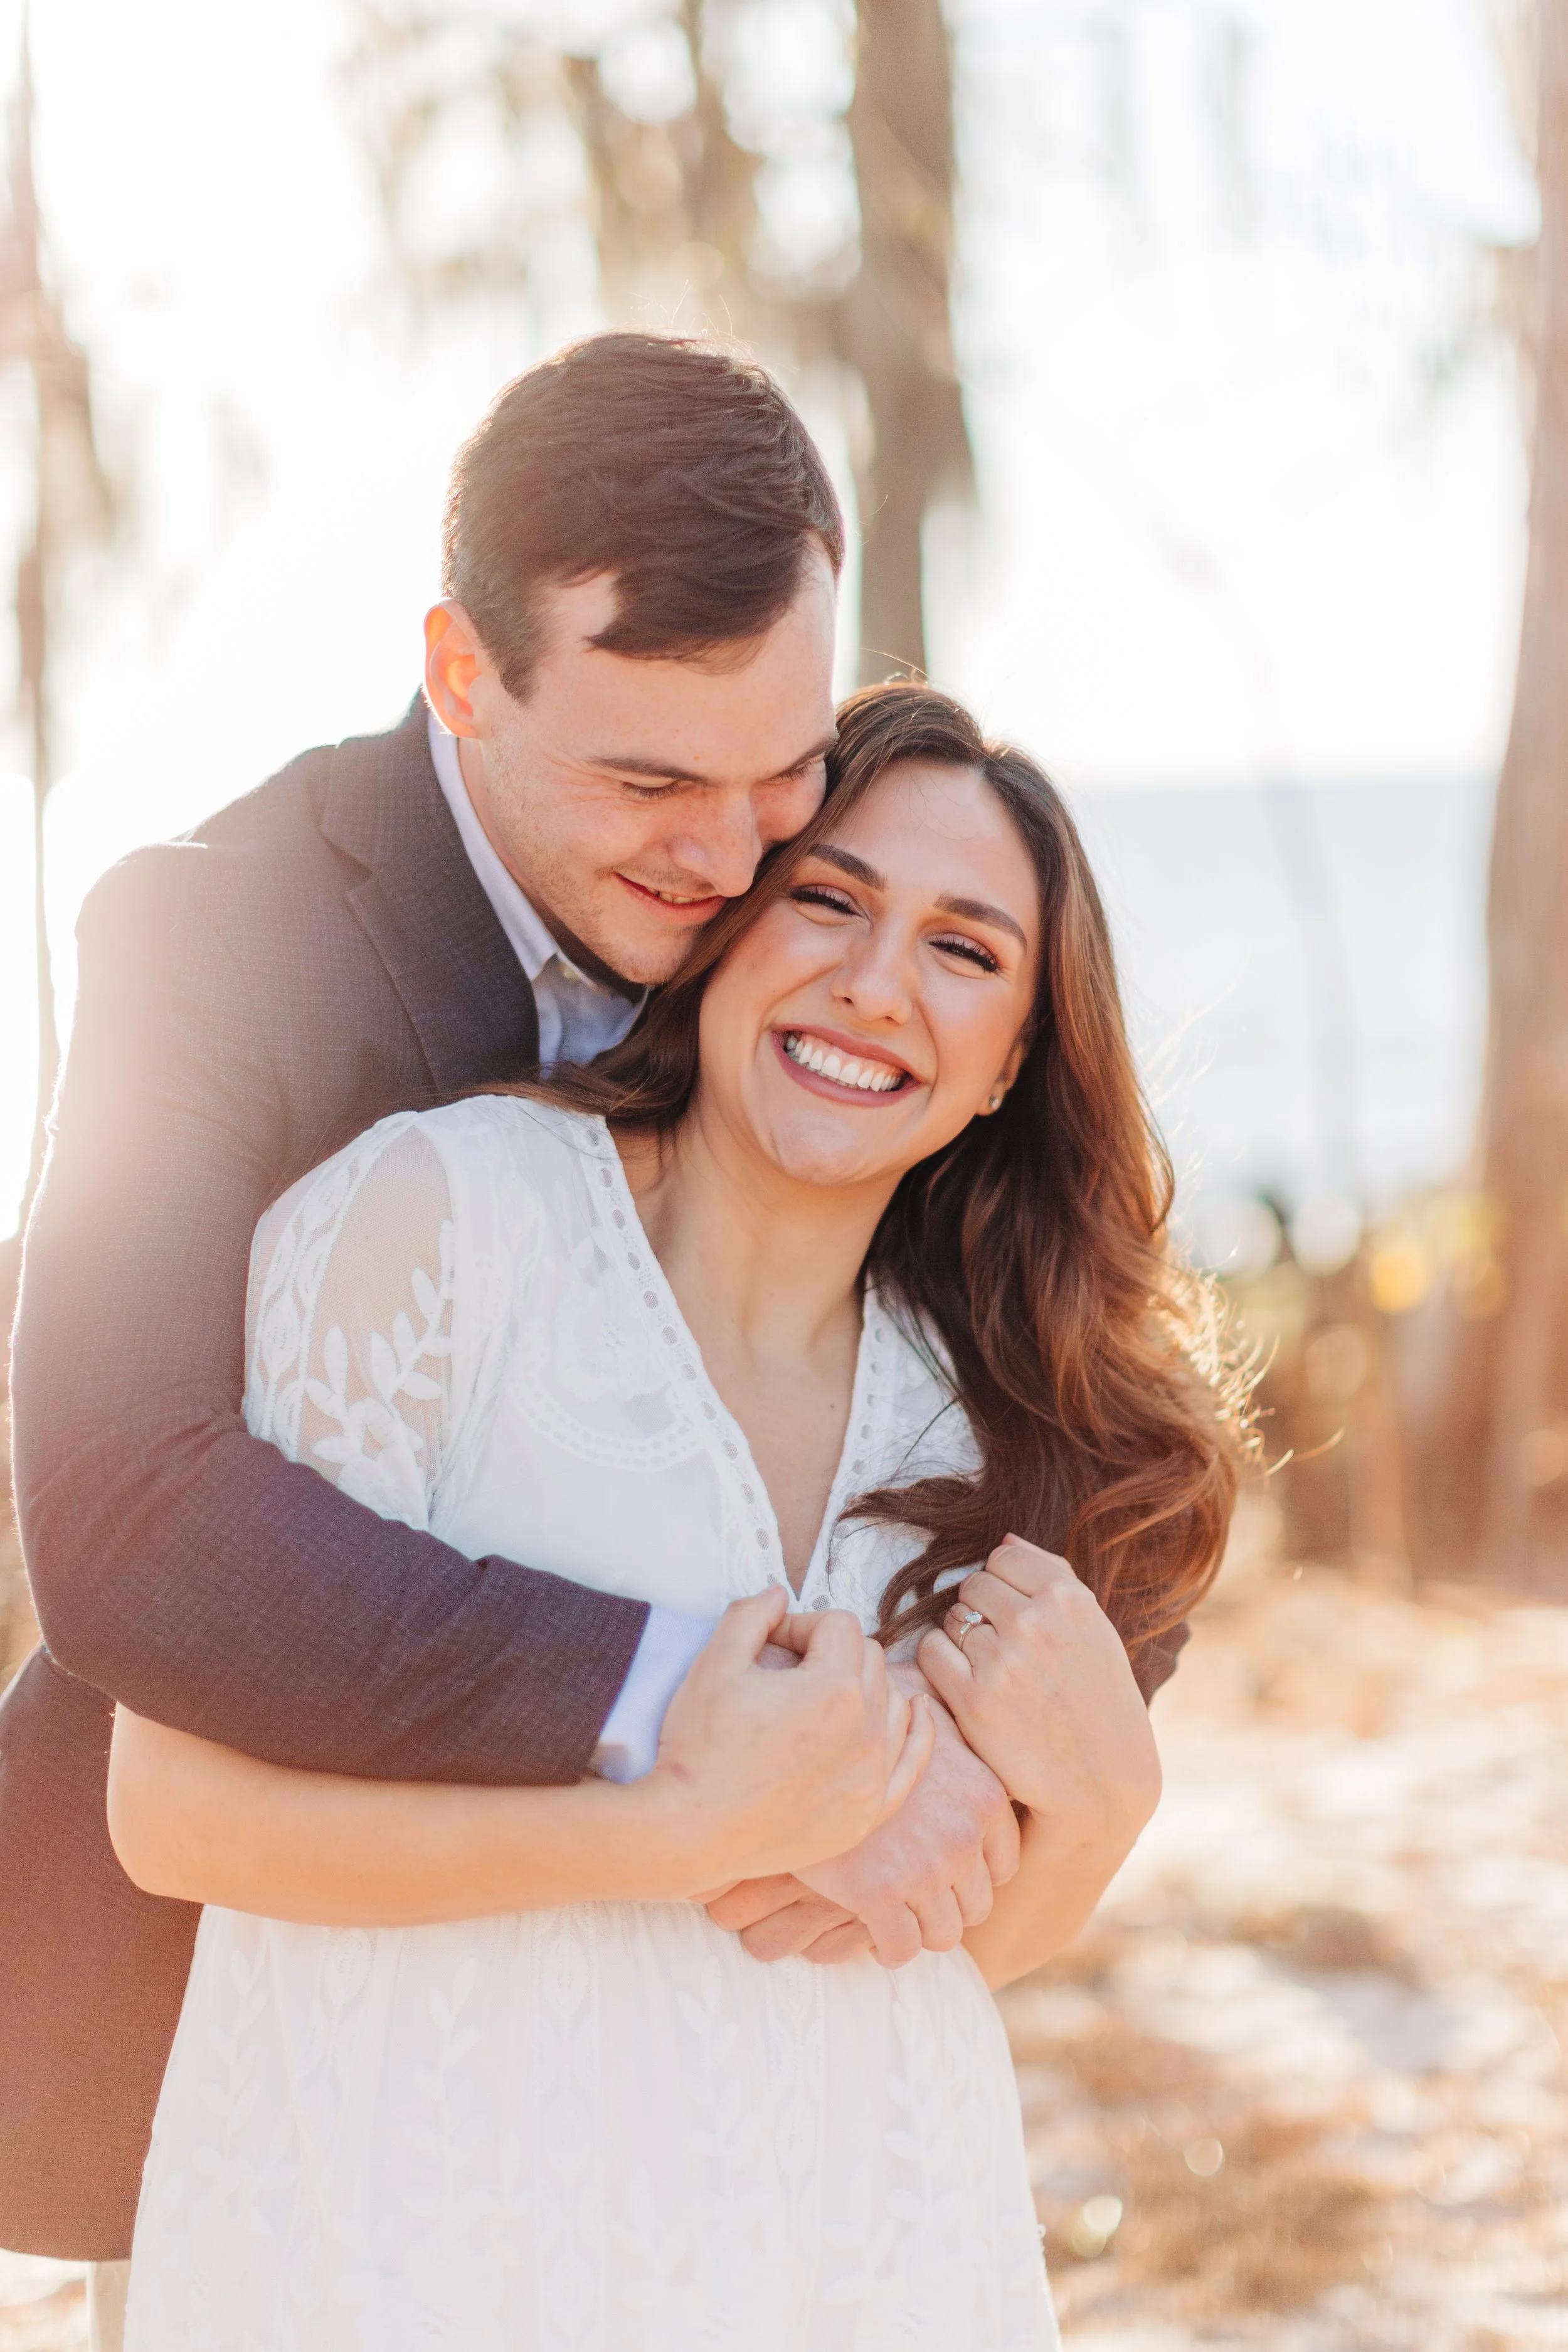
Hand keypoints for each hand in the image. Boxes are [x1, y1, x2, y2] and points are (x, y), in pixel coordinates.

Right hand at [650, 1589, 934, 1890]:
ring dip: (865, 1688)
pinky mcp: (868, 1813)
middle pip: (870, 1659)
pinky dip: (917, 1733)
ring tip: (824, 1696)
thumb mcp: (715, 1663)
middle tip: (787, 1671)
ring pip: (894, 1703)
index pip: (839, 1625)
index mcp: (834, 1688)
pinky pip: (912, 1763)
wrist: (690, 1831)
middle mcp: (866, 1730)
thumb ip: (751, 1614)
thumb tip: (778, 1594)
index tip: (770, 1643)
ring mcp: (872, 1776)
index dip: (800, 1625)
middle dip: (831, 1653)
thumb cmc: (699, 1750)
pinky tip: (916, 1712)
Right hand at [704, 1662, 1019, 1967]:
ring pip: (944, 1935)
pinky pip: (900, 1949)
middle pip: (978, 1905)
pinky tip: (871, 1931)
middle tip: (915, 1897)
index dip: (974, 1874)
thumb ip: (947, 1738)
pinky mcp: (878, 1895)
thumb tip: (949, 1731)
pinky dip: (888, 1948)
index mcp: (985, 1795)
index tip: (946, 1873)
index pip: (1005, 1865)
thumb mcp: (917, 1720)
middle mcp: (964, 1835)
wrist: (799, 1740)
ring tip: (894, 1916)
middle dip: (947, 1906)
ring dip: (920, 1931)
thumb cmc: (858, 1725)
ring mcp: (924, 1868)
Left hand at [919, 1537, 1160, 1846]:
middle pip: (973, 1585)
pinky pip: (931, 1652)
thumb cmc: (1099, 1700)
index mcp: (1069, 1599)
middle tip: (1004, 1647)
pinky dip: (941, 1664)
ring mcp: (1003, 1662)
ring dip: (962, 1640)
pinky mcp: (974, 1701)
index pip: (1003, 1556)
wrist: (1101, 1782)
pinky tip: (967, 1683)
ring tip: (994, 1671)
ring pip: (951, 1620)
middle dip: (982, 1611)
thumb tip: (1005, 1540)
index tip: (1016, 1612)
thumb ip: (1053, 1577)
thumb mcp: (1095, 1631)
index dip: (1003, 1583)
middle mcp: (1035, 1624)